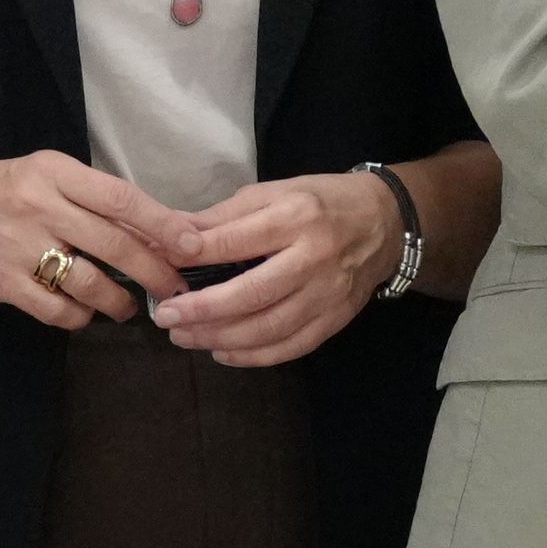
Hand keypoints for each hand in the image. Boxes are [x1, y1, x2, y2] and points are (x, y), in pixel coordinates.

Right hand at [0, 151, 189, 329]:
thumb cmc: (2, 189)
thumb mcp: (47, 176)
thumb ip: (93, 198)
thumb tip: (159, 228)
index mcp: (55, 173)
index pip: (121, 199)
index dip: (163, 224)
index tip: (193, 246)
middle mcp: (39, 206)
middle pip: (114, 245)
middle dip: (154, 271)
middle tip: (175, 288)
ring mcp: (18, 246)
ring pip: (89, 283)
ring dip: (119, 301)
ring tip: (129, 307)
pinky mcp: (2, 282)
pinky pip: (56, 309)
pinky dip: (79, 316)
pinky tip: (85, 312)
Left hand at [149, 169, 405, 368]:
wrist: (386, 221)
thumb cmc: (321, 201)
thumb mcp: (275, 192)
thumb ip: (224, 217)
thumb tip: (172, 236)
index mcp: (295, 216)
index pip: (235, 241)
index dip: (193, 256)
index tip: (160, 266)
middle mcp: (314, 256)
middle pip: (252, 293)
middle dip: (202, 310)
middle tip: (167, 317)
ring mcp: (329, 292)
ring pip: (269, 327)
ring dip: (221, 338)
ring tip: (185, 337)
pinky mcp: (337, 317)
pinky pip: (292, 346)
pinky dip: (254, 356)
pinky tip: (223, 352)